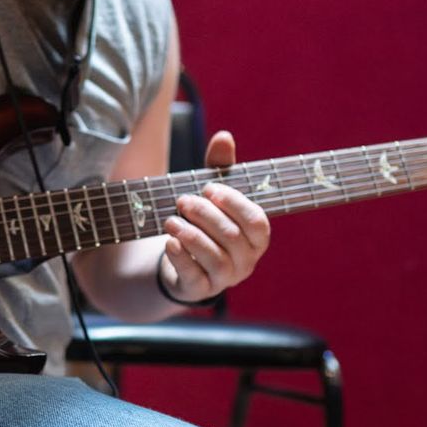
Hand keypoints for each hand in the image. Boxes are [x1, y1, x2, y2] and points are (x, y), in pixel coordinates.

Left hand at [161, 129, 269, 301]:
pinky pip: (194, 276)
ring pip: (215, 258)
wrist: (182, 262)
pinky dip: (181, 257)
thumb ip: (220, 167)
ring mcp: (225, 279)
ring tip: (171, 220)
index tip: (208, 188)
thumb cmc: (206, 222)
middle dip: (205, 215)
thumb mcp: (213, 194)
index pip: (256, 222)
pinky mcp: (200, 290)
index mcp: (256, 237)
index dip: (233, 204)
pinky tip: (170, 242)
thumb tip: (224, 136)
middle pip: (232, 237)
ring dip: (191, 235)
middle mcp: (246, 261)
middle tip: (182, 200)